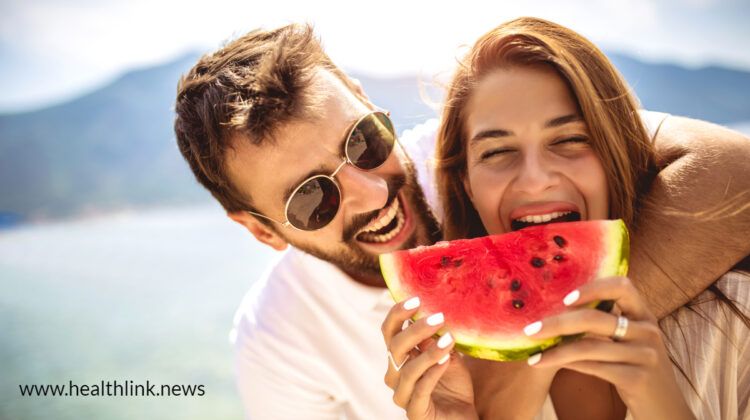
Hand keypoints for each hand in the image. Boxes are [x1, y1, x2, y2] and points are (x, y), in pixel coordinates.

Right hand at [381, 297, 476, 419]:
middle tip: (438, 318)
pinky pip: (420, 391)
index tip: (416, 299)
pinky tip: (447, 360)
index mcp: (399, 357)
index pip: (389, 331)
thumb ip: (438, 338)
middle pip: (395, 347)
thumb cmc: (452, 384)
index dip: (397, 314)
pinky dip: (433, 374)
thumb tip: (436, 313)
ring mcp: (402, 394)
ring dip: (429, 353)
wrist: (461, 416)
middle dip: (415, 330)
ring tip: (448, 339)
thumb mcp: (447, 354)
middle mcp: (394, 374)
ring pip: (407, 370)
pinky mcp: (414, 412)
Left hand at [523, 276, 694, 419]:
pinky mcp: (637, 379)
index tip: (564, 297)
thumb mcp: (629, 342)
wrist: (667, 410)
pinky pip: (594, 367)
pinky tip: (549, 365)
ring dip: (555, 350)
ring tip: (532, 355)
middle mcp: (648, 331)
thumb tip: (557, 310)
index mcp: (644, 315)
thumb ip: (605, 324)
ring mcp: (645, 355)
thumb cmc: (637, 370)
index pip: (622, 285)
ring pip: (589, 346)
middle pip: (595, 318)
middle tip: (529, 329)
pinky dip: (567, 365)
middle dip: (557, 323)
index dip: (593, 287)